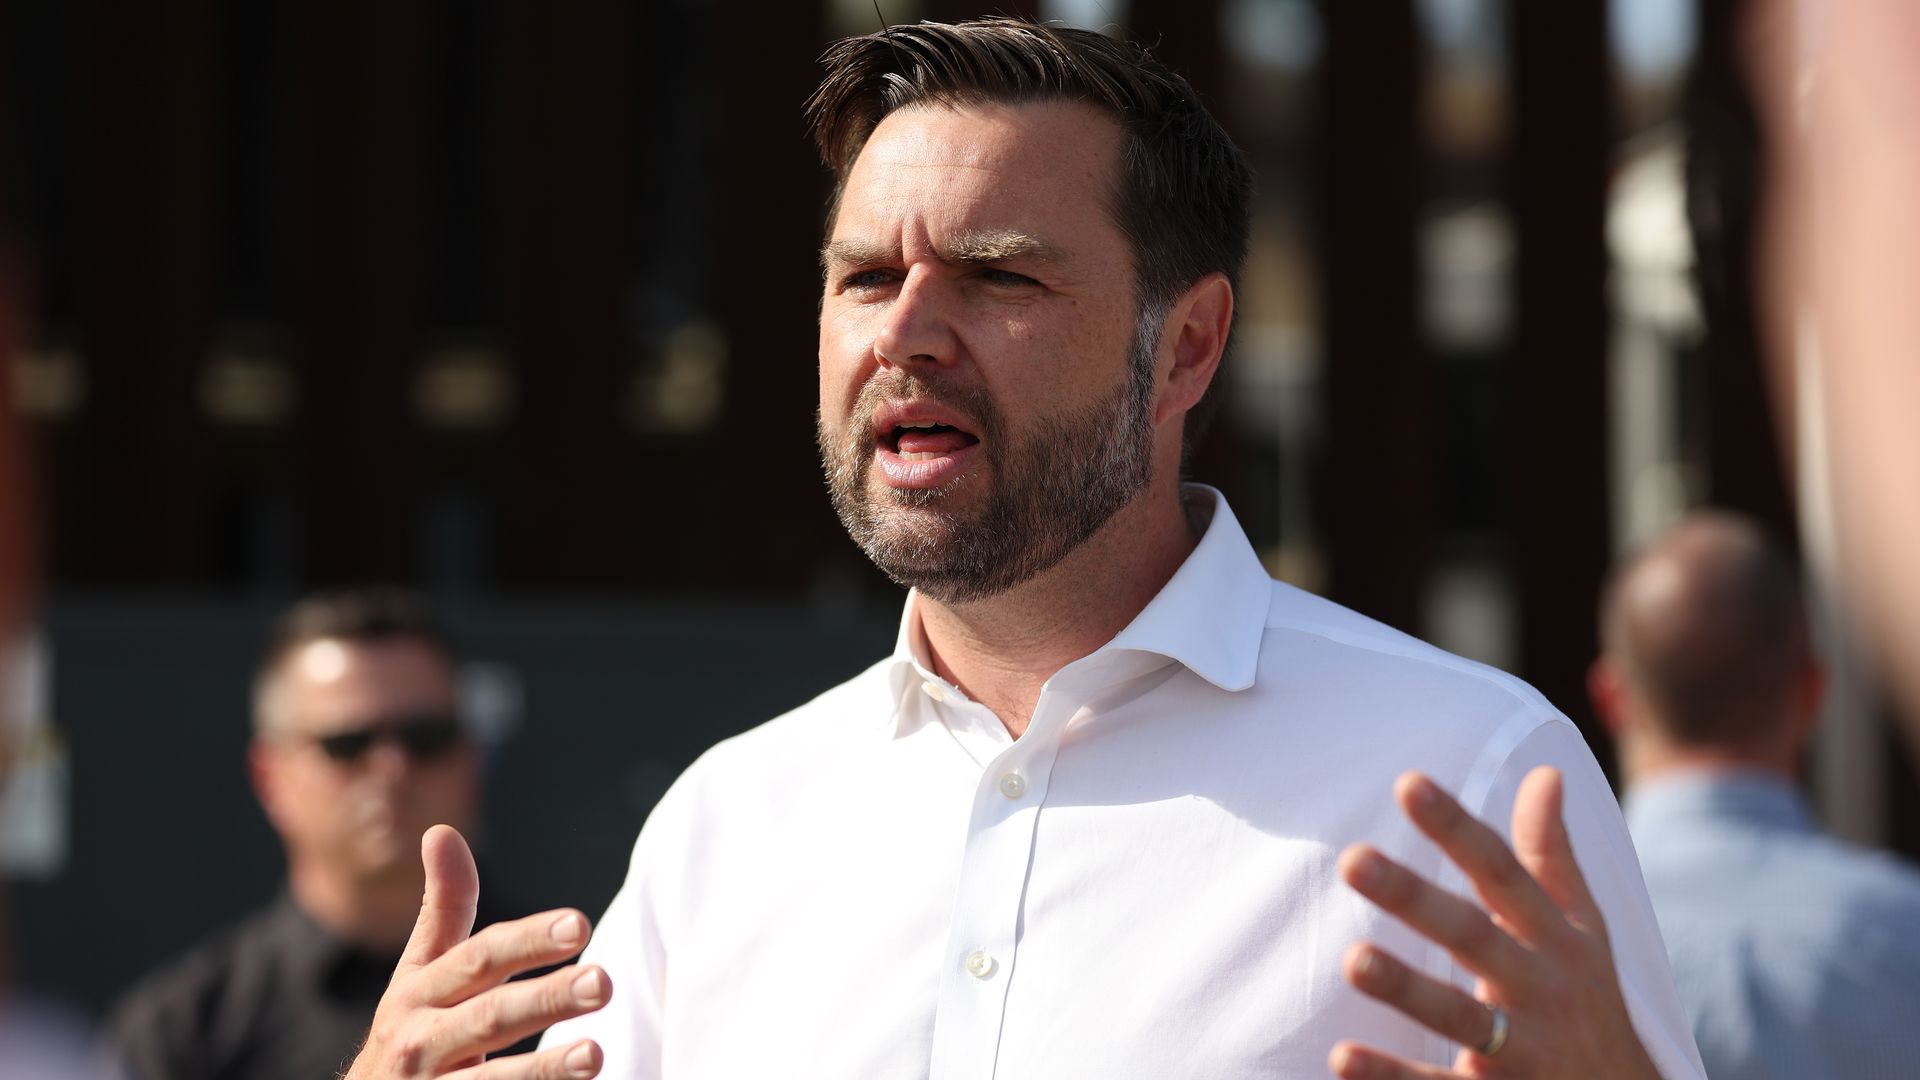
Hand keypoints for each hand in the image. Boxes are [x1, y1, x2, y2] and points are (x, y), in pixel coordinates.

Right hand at [342, 825, 612, 1078]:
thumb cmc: (412, 1029)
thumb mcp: (419, 971)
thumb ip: (443, 908)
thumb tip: (443, 829)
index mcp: (419, 992)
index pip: (480, 959)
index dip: (528, 941)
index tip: (580, 924)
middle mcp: (422, 1040)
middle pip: (490, 1017)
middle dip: (546, 1000)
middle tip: (604, 983)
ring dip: (542, 1069)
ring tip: (595, 1054)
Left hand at [1329, 767, 1659, 1078]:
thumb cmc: (1587, 1001)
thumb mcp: (1583, 928)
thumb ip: (1552, 856)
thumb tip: (1545, 772)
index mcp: (1553, 937)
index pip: (1502, 871)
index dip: (1457, 827)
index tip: (1408, 783)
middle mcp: (1538, 987)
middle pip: (1473, 935)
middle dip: (1415, 898)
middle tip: (1353, 859)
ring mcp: (1520, 1049)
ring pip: (1460, 1017)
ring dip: (1407, 989)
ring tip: (1352, 959)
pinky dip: (1393, 1076)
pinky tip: (1342, 1058)